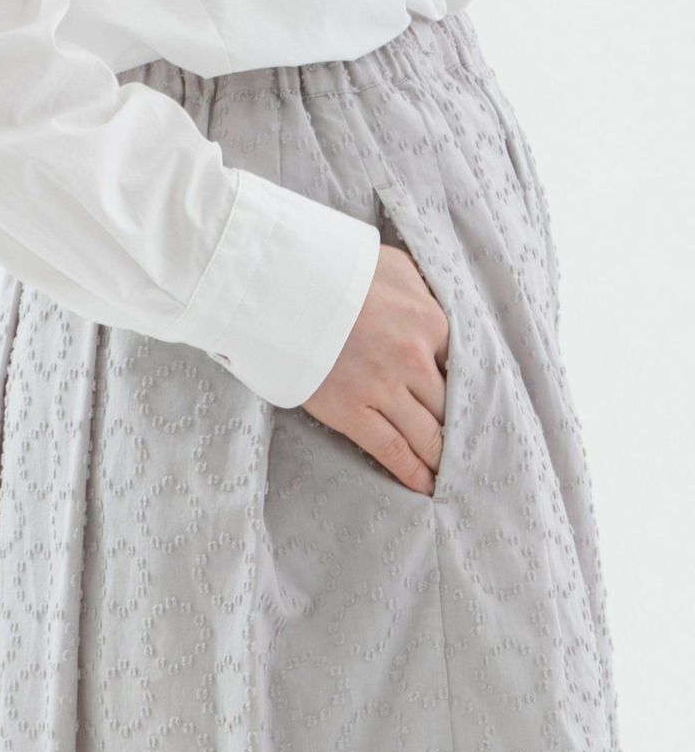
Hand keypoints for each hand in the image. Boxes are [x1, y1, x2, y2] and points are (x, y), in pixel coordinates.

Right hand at [302, 243, 448, 495]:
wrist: (278, 283)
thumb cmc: (334, 268)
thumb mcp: (394, 266)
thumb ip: (424, 292)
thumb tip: (439, 312)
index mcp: (431, 322)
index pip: (463, 367)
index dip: (467, 391)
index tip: (472, 408)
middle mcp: (414, 359)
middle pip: (449, 406)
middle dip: (460, 429)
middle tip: (473, 451)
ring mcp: (383, 389)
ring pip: (427, 435)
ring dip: (442, 457)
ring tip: (451, 475)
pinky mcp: (350, 412)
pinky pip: (392, 450)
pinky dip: (413, 472)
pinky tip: (426, 485)